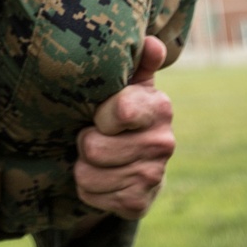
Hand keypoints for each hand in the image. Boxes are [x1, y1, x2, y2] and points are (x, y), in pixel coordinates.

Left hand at [74, 37, 174, 220]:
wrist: (135, 162)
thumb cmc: (122, 111)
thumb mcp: (129, 82)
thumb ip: (138, 59)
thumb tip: (152, 43)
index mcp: (160, 108)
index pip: (121, 111)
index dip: (100, 114)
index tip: (101, 113)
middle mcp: (163, 144)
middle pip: (94, 148)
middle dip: (84, 142)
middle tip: (94, 135)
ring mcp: (152, 177)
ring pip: (88, 175)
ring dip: (83, 166)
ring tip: (96, 156)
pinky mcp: (138, 204)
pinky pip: (91, 196)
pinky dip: (89, 188)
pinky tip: (103, 177)